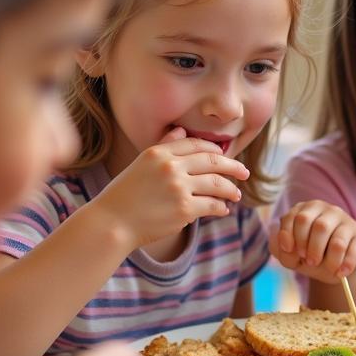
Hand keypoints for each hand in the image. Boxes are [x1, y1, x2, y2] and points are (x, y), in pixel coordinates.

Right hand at [96, 128, 250, 249]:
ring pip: (217, 184)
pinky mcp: (184, 209)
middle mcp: (170, 167)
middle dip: (233, 166)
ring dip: (230, 189)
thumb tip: (182, 132)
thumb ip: (164, 147)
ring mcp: (179, 188)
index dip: (214, 149)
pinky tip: (223, 209)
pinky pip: (212, 205)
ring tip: (235, 193)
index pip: (196, 144)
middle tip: (244, 172)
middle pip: (212, 161)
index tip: (224, 156)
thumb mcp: (141, 164)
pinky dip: (221, 207)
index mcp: (158, 152)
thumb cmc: (125, 195)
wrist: (112, 223)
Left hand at [269, 200, 355, 283]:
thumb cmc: (308, 254)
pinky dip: (346, 265)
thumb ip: (282, 250)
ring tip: (325, 268)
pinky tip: (340, 272)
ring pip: (338, 241)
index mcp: (309, 209)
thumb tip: (286, 246)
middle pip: (319, 226)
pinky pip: (354, 251)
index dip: (290, 235)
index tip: (289, 250)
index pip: (297, 217)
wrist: (332, 267)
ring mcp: (347, 223)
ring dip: (329, 260)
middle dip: (311, 248)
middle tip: (309, 261)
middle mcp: (329, 211)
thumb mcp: (291, 254)